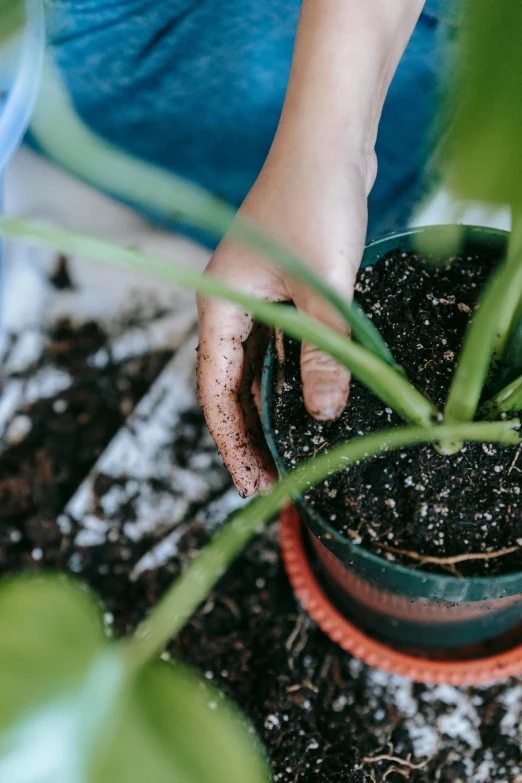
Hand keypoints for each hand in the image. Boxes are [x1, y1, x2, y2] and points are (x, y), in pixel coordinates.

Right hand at [197, 145, 376, 496]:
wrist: (329, 139)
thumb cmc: (317, 200)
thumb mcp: (324, 286)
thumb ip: (323, 352)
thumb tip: (322, 414)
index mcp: (222, 305)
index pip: (217, 390)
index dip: (231, 441)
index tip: (249, 481)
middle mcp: (231, 304)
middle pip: (230, 384)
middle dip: (247, 432)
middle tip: (267, 478)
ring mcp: (255, 294)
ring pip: (255, 366)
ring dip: (268, 406)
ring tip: (284, 449)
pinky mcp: (282, 286)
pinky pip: (279, 343)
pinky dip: (288, 373)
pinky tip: (305, 397)